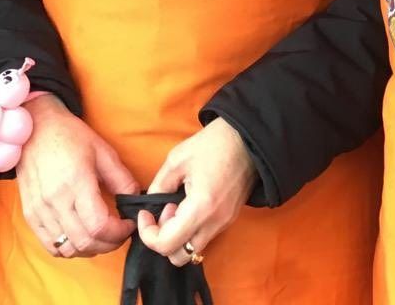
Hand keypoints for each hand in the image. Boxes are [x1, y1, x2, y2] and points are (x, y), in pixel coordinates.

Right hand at [14, 95, 140, 257]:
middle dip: (109, 244)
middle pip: (84, 242)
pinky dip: (68, 248)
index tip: (128, 225)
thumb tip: (135, 199)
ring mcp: (40, 211)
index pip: (98, 226)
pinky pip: (50, 246)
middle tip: (119, 234)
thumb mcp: (102, 151)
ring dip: (89, 249)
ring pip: (67, 249)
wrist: (32, 129)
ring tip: (101, 235)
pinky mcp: (30, 215)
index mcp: (76, 182)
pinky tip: (80, 236)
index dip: (118, 233)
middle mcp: (55, 201)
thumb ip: (121, 178)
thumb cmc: (70, 136)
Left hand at [136, 118, 257, 267]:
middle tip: (165, 209)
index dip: (148, 234)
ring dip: (178, 236)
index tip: (145, 213)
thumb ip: (159, 186)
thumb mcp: (177, 159)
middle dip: (163, 239)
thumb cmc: (214, 144)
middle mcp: (215, 223)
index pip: (166, 244)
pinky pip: (204, 238)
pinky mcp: (230, 220)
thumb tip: (151, 204)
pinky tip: (190, 205)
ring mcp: (225, 224)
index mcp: (201, 208)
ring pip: (192, 250)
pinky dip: (190, 231)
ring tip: (178, 207)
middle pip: (179, 256)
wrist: (249, 139)